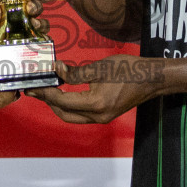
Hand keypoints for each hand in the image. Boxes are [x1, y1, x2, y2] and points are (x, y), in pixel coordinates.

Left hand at [0, 0, 47, 52]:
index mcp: (4, 3)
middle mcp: (15, 14)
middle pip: (32, 6)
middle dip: (35, 5)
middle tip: (31, 7)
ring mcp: (19, 30)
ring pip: (37, 23)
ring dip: (39, 22)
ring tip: (34, 24)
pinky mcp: (21, 46)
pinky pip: (35, 42)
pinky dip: (40, 40)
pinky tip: (41, 39)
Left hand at [27, 56, 167, 124]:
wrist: (152, 79)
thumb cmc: (128, 70)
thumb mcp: (99, 68)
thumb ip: (75, 72)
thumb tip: (56, 69)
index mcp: (95, 104)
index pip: (62, 101)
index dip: (46, 93)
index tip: (34, 85)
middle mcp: (97, 116)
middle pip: (64, 114)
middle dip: (49, 103)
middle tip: (37, 90)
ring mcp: (102, 118)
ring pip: (72, 117)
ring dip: (58, 106)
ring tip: (47, 92)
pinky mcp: (105, 116)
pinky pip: (82, 115)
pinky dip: (70, 106)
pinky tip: (65, 94)